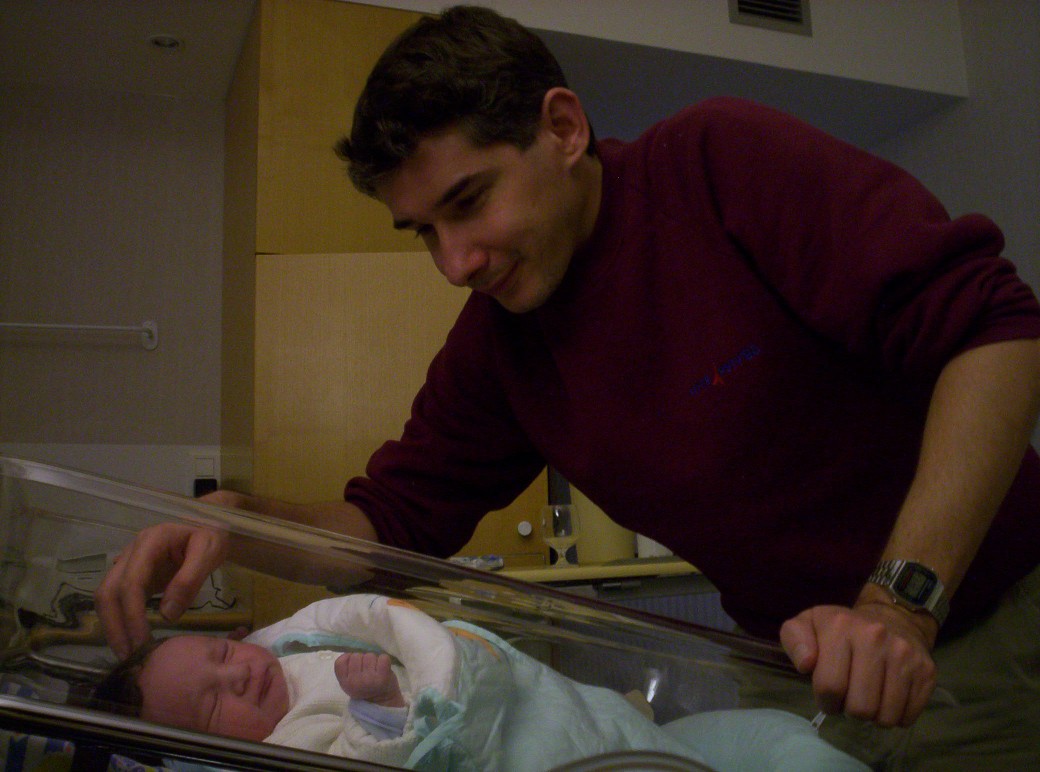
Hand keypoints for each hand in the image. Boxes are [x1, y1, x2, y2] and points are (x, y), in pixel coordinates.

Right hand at [94, 522, 227, 658]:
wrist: (208, 525)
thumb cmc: (211, 535)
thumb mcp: (210, 551)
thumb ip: (190, 579)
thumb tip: (167, 615)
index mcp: (149, 541)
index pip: (130, 582)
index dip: (132, 615)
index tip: (141, 643)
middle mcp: (131, 552)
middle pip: (107, 591)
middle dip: (114, 626)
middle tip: (129, 657)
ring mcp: (128, 563)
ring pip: (106, 597)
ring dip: (113, 626)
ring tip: (127, 653)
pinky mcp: (133, 576)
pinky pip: (118, 599)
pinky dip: (120, 620)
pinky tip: (130, 639)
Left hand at [779, 601, 937, 726]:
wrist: (892, 617)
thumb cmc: (841, 629)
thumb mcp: (809, 624)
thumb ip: (794, 640)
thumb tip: (806, 664)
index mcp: (841, 626)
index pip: (830, 687)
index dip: (826, 700)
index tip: (828, 694)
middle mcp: (876, 637)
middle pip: (860, 708)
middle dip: (850, 710)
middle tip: (849, 696)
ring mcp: (905, 654)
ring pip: (886, 716)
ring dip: (873, 715)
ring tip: (868, 697)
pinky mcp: (926, 671)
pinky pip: (908, 716)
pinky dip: (896, 715)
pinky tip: (888, 697)